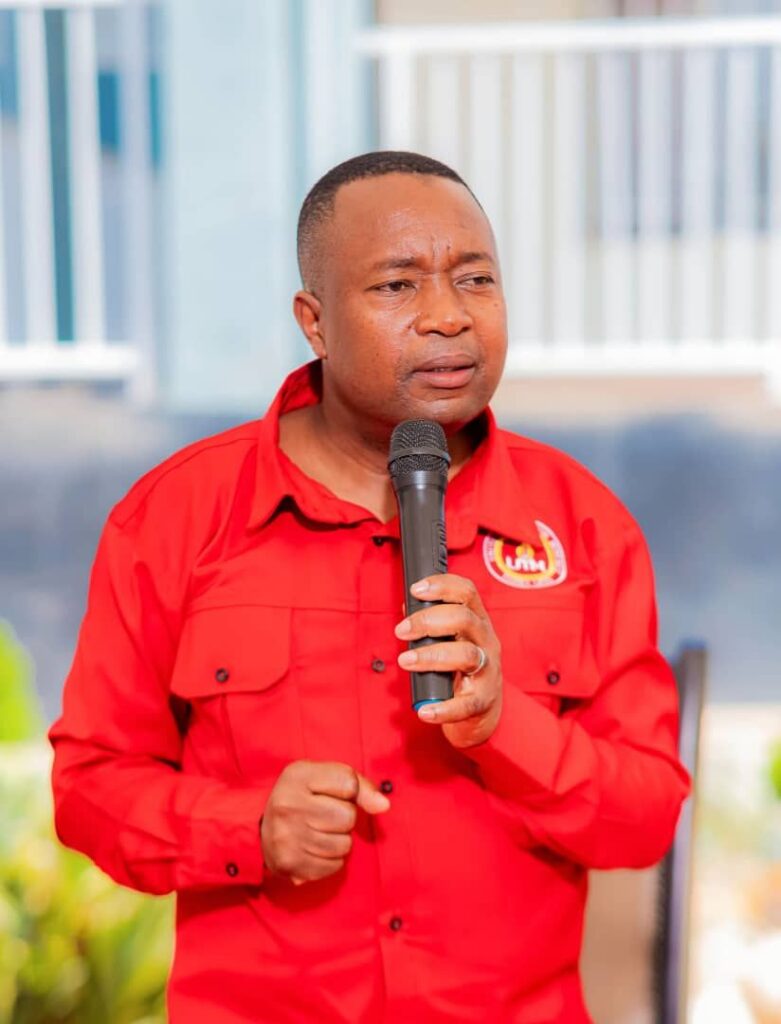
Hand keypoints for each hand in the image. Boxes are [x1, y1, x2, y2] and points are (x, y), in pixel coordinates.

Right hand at [260, 760, 389, 885]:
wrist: (262, 827)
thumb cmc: (303, 796)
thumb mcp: (324, 777)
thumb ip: (358, 784)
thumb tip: (384, 806)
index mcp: (297, 776)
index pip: (349, 783)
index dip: (351, 791)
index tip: (338, 793)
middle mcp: (287, 805)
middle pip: (348, 816)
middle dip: (345, 818)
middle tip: (326, 815)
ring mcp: (286, 837)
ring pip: (344, 844)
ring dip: (340, 840)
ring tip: (321, 832)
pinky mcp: (289, 864)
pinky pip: (335, 866)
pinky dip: (332, 859)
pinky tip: (316, 848)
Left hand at [394, 573, 501, 749]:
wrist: (484, 711)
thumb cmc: (462, 669)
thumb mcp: (452, 640)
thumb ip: (432, 623)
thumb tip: (407, 605)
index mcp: (477, 622)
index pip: (467, 592)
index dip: (442, 585)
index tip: (416, 590)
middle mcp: (486, 642)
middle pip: (464, 620)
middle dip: (429, 621)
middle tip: (402, 630)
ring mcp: (488, 671)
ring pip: (466, 656)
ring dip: (431, 656)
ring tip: (406, 661)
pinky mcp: (483, 701)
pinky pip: (465, 704)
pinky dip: (443, 708)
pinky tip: (424, 710)